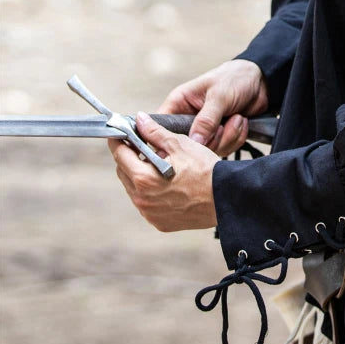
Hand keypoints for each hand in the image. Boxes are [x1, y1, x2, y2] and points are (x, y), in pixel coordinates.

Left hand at [108, 113, 219, 230]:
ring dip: (140, 175)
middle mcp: (142, 199)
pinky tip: (167, 184)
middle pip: (124, 172)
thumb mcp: (179, 144)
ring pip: (134, 189)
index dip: (118, 140)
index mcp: (143, 178)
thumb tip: (139, 120)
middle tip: (142, 146)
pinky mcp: (160, 223)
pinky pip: (147, 204)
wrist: (226, 198)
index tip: (120, 133)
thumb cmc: (205, 170)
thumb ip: (155, 132)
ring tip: (159, 165)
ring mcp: (150, 213)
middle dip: (130, 157)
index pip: (119, 154)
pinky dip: (151, 192)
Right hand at [158, 59, 268, 154]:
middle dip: (212, 139)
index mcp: (179, 104)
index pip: (161, 127)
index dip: (169, 140)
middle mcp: (188, 119)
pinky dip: (236, 138)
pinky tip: (241, 121)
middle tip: (223, 125)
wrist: (260, 81)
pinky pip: (224, 149)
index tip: (187, 145)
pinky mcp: (219, 137)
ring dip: (228, 136)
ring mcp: (204, 130)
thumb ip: (206, 119)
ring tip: (237, 118)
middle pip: (188, 146)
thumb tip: (195, 142)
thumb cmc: (235, 78)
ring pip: (208, 150)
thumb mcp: (219, 96)